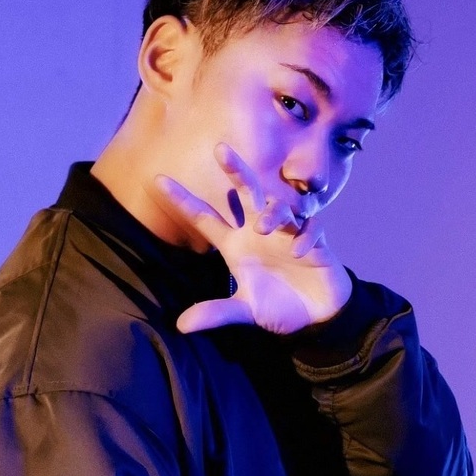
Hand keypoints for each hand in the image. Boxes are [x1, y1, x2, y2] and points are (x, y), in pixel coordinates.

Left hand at [155, 143, 350, 334]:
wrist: (317, 316)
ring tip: (264, 227)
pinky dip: (304, 235)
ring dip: (271, 211)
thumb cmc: (278, 306)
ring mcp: (286, 233)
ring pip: (278, 205)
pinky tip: (299, 252)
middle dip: (235, 170)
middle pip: (245, 192)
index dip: (182, 199)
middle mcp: (257, 231)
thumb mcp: (245, 312)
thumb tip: (181, 326)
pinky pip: (310, 227)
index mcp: (235, 244)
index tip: (157, 179)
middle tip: (220, 149)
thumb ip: (217, 313)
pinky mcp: (315, 241)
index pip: (204, 217)